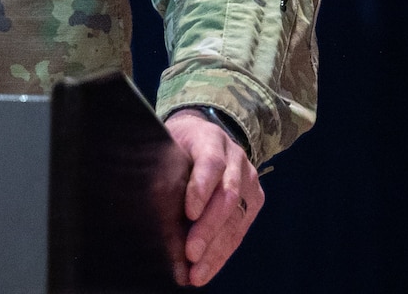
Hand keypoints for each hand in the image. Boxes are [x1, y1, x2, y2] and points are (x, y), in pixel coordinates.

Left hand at [164, 110, 263, 285]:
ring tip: (196, 273)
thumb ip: (164, 169)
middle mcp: (236, 158)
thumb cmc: (179, 144)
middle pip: (227, 196)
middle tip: (190, 253)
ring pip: (235, 218)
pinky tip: (206, 271)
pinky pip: (240, 231)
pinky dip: (221, 255)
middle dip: (208, 228)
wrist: (205, 135)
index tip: (188, 213)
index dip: (201, 188)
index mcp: (211, 139)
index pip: (211, 163)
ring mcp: (249, 180)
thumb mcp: (168, 145)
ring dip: (215, 250)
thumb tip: (153, 204)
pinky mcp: (254, 200)